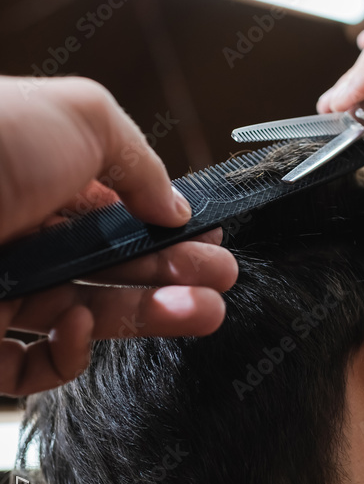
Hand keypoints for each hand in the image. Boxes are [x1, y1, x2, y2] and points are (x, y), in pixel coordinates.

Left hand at [0, 76, 237, 395]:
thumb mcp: (81, 116)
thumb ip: (138, 160)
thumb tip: (172, 204)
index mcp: (47, 183)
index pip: (121, 218)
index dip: (171, 233)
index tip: (211, 245)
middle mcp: (25, 239)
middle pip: (114, 271)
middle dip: (176, 279)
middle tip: (221, 289)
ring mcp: (1, 292)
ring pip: (86, 318)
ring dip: (147, 319)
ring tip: (196, 314)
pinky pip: (32, 367)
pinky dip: (68, 353)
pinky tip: (81, 325)